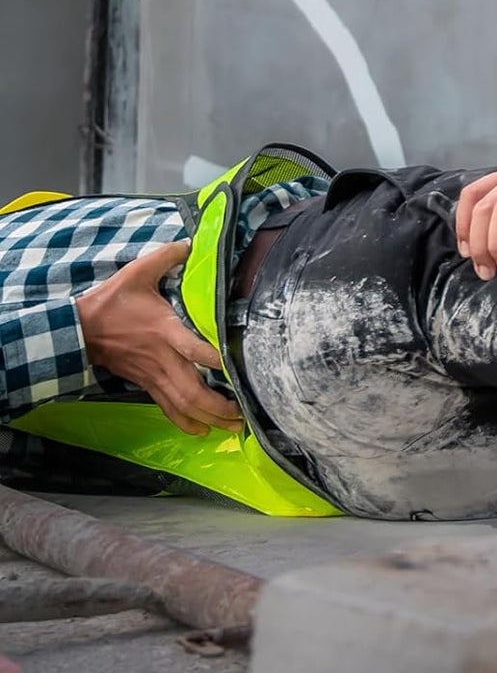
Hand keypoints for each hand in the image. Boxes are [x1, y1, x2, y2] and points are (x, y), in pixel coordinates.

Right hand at [75, 240, 243, 436]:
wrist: (77, 330)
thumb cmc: (111, 301)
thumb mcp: (137, 272)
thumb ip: (167, 256)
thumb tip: (191, 241)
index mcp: (165, 331)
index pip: (194, 349)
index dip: (214, 360)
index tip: (236, 367)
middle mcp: (163, 359)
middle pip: (193, 390)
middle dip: (219, 405)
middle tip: (244, 412)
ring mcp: (154, 375)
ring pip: (183, 405)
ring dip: (209, 418)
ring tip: (234, 427)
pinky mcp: (145, 384)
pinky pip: (168, 408)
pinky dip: (185, 422)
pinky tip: (202, 431)